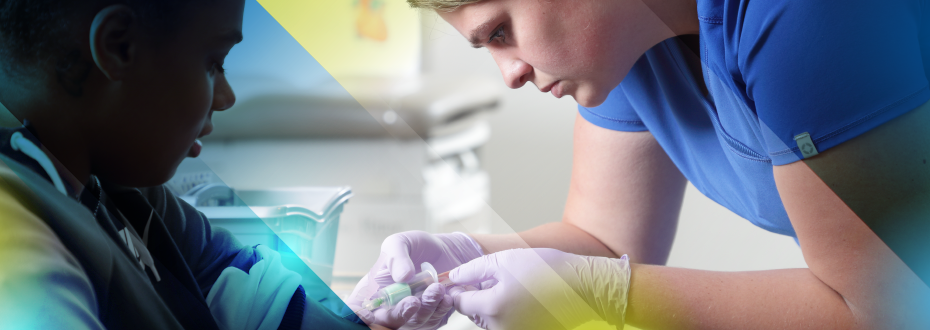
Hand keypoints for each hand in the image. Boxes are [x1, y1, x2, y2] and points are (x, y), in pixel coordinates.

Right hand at [347, 231, 483, 328]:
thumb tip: (402, 277)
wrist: (446, 252)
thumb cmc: (416, 247)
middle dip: (400, 314)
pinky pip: (434, 322)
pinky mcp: (430, 318)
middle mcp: (388, 307)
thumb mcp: (400, 242)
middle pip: (386, 322)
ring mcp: (409, 315)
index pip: (357, 309)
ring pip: (414, 323)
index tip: (367, 314)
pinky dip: (440, 310)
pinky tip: (446, 297)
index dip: (359, 317)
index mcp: (372, 290)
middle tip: (413, 301)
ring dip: (426, 308)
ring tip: (437, 288)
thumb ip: (396, 257)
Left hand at [449, 248, 630, 329]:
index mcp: (492, 307)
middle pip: (474, 313)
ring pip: (490, 320)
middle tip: (495, 277)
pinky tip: (523, 298)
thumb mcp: (505, 260)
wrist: (582, 286)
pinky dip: (509, 313)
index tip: (465, 278)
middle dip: (478, 296)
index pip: (460, 302)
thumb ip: (472, 270)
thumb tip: (451, 278)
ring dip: (493, 305)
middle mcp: (500, 328)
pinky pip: (507, 325)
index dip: (459, 288)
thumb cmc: (545, 269)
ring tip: (514, 286)